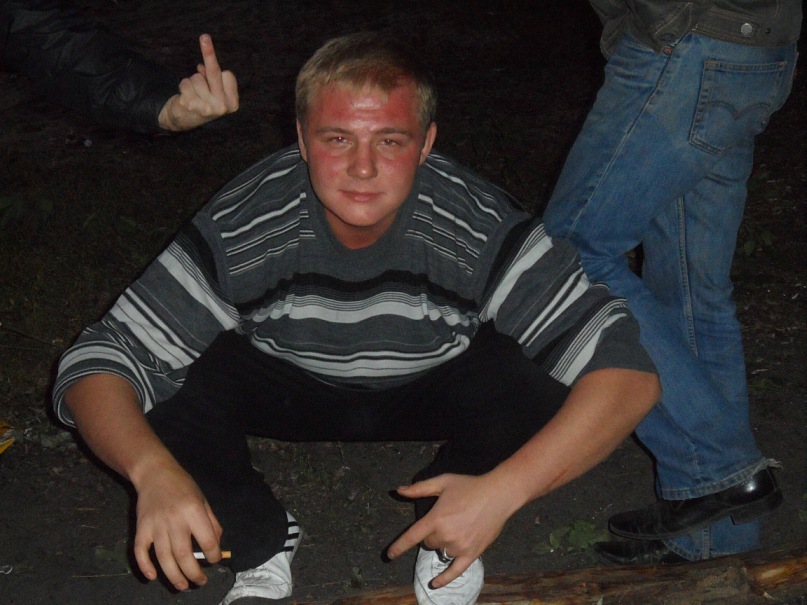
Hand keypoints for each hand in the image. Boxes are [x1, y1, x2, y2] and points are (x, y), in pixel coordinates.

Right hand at [132, 461, 223, 590]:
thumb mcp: (203, 500)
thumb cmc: (183, 486)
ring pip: (164, 558)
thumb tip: (216, 546)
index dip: (214, 555)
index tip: (215, 560)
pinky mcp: (141, 528)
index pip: (207, 540)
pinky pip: (141, 551)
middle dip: (194, 573)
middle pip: (184, 555)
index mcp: (194, 511)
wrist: (154, 473)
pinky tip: (153, 576)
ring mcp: (155, 525)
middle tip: (201, 582)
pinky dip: (145, 566)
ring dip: (174, 576)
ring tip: (183, 586)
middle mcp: (175, 520)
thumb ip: (211, 522)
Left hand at [158, 33, 238, 131]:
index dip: (220, 73)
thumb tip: (202, 66)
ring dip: (192, 81)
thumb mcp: (214, 92)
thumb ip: (213, 79)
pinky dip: (183, 86)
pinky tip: (185, 96)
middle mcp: (222, 106)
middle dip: (208, 52)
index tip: (217, 77)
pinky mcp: (191, 105)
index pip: (227, 74)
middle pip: (214, 72)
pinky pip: (185, 82)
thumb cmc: (203, 102)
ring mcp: (206, 107)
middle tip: (204, 36)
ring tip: (193, 93)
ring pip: (197, 77)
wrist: (184, 120)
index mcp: (233, 103)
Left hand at [386, 473, 517, 588]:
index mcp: (436, 518)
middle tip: (447, 519)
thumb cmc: (469, 486)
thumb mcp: (442, 482)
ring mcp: (459, 546)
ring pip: (442, 552)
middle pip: (429, 543)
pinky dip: (444, 579)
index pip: (412, 536)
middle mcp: (445, 535)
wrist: (498, 495)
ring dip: (444, 544)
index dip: (399, 547)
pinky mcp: (472, 553)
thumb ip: (419, 488)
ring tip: (458, 527)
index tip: (389, 555)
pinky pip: (455, 571)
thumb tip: (398, 491)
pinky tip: (434, 584)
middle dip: (432, 534)